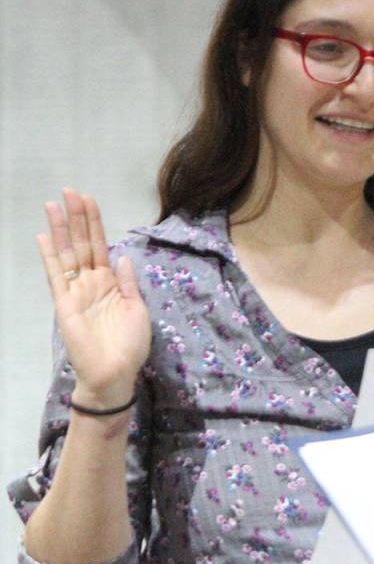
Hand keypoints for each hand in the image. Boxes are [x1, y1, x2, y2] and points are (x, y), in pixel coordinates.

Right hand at [36, 189, 150, 408]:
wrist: (116, 373)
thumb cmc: (130, 345)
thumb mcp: (138, 309)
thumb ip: (128, 282)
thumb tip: (122, 256)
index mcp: (111, 283)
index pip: (101, 246)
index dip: (95, 223)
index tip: (89, 199)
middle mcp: (92, 282)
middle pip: (82, 243)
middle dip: (77, 217)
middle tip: (69, 191)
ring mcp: (76, 291)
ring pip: (67, 253)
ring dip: (61, 229)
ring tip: (54, 204)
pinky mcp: (64, 303)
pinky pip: (56, 275)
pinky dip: (50, 256)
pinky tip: (44, 237)